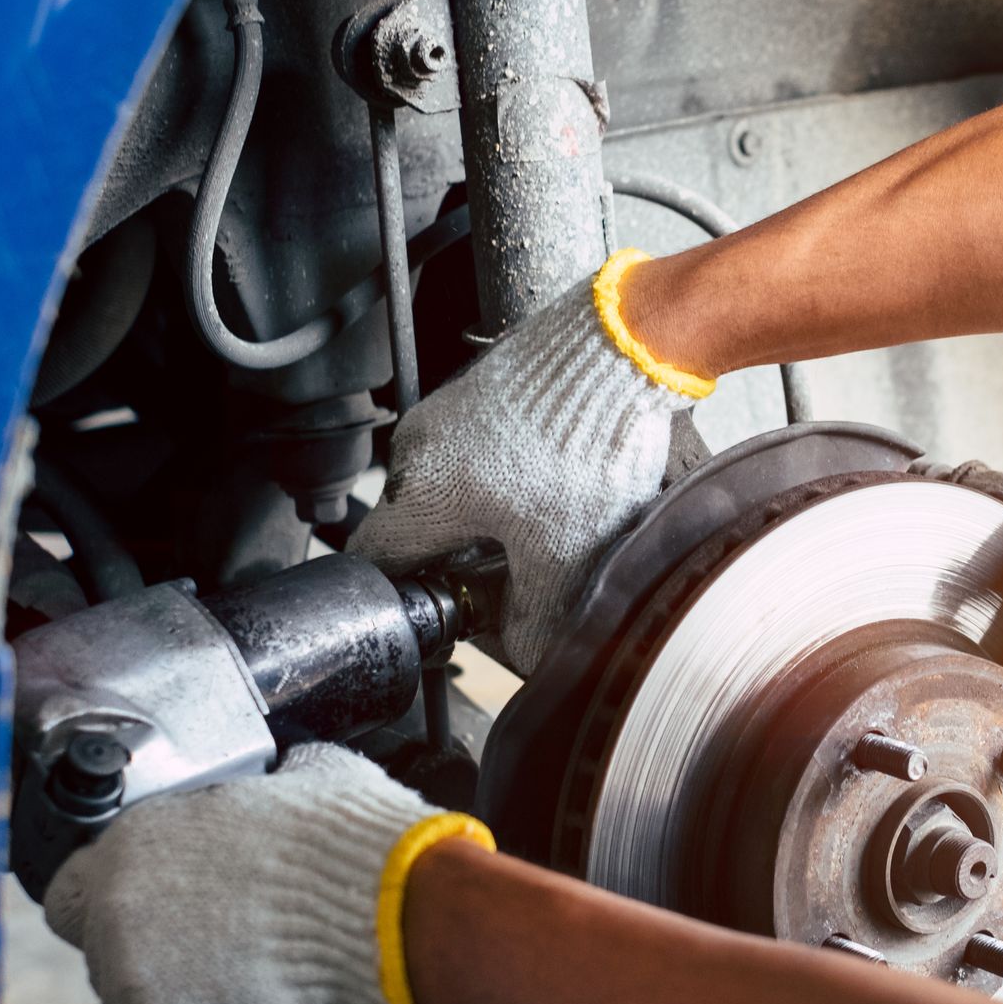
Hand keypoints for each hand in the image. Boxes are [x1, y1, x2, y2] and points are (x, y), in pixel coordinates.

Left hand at [43, 744, 486, 1003]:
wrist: (412, 920)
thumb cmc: (371, 849)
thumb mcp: (311, 778)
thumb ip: (267, 789)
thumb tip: (287, 778)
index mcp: (134, 849)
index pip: (78, 893)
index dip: (133, 906)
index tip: (174, 916)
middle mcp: (117, 924)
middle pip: (118, 961)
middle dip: (175, 958)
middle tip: (246, 951)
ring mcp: (136, 1001)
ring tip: (274, 990)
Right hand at [350, 257, 692, 672]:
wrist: (624, 350)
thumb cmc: (586, 444)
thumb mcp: (564, 558)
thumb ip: (533, 617)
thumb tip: (522, 653)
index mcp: (420, 493)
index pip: (378, 561)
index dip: (406, 598)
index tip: (440, 614)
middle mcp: (422, 446)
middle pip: (423, 526)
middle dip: (464, 560)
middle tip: (515, 580)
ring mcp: (454, 411)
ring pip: (459, 486)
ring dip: (495, 517)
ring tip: (551, 529)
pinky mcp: (492, 389)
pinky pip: (487, 449)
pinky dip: (514, 477)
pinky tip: (564, 485)